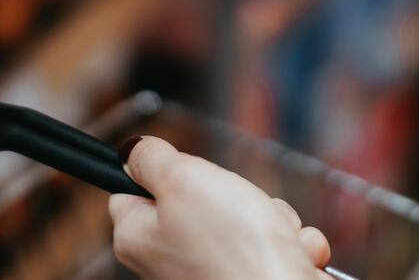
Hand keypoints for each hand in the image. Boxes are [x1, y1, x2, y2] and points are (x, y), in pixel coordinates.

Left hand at [109, 136, 331, 279]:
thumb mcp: (182, 178)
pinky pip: (269, 247)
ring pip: (241, 221)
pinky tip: (290, 253)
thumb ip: (150, 157)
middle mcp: (169, 261)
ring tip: (270, 233)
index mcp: (139, 238)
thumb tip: (132, 152)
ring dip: (268, 217)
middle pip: (196, 199)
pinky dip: (287, 245)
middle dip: (232, 192)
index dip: (159, 171)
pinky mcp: (248, 279)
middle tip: (236, 200)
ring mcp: (210, 273)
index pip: (129, 190)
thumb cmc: (234, 248)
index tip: (182, 168)